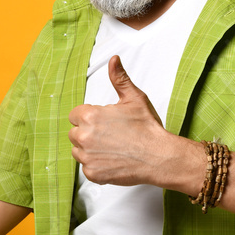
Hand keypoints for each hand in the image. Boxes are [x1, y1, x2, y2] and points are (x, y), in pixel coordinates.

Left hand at [68, 55, 177, 186]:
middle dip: (88, 133)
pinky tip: (113, 160)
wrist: (159, 156)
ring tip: (112, 148)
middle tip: (110, 135)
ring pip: (78, 151)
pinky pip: (86, 168)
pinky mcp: (93, 174)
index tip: (103, 122)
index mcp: (90, 115)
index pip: (75, 115)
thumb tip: (113, 60)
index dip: (88, 117)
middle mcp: (84, 136)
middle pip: (74, 133)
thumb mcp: (134, 98)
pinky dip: (97, 165)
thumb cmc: (148, 128)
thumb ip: (119, 79)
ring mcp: (87, 157)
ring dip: (90, 149)